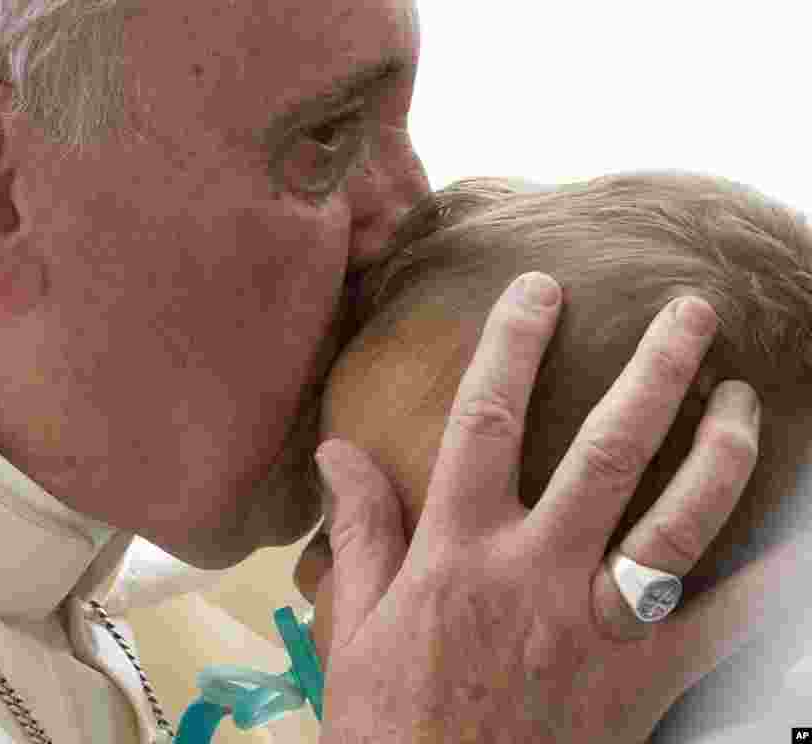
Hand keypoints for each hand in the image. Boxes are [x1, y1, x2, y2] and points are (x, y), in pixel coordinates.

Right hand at [312, 272, 765, 742]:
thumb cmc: (391, 725)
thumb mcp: (356, 625)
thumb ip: (362, 530)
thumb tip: (337, 452)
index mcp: (459, 552)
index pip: (485, 422)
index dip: (513, 346)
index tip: (540, 290)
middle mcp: (536, 572)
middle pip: (606, 451)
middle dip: (654, 371)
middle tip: (691, 311)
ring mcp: (597, 625)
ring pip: (677, 522)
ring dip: (720, 451)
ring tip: (744, 397)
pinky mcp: (643, 677)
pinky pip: (723, 622)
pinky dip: (770, 578)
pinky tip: (799, 537)